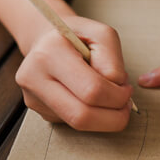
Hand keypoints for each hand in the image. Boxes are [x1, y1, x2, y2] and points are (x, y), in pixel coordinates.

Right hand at [15, 15, 133, 130]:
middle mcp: (33, 77)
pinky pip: (70, 122)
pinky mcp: (36, 109)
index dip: (117, 96)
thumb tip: (116, 88)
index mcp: (49, 53)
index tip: (127, 89)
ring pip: (76, 124)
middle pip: (81, 116)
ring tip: (112, 101)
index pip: (91, 90)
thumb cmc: (77, 35)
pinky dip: (89, 115)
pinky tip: (89, 98)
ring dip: (103, 118)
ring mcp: (32, 96)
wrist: (47, 38)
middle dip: (113, 117)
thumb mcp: (101, 34)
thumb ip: (112, 60)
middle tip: (125, 106)